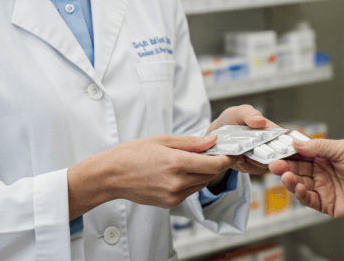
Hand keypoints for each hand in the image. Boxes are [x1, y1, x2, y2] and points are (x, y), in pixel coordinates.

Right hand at [68, 134, 237, 215]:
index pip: (214, 165)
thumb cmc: (132, 154)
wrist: (111, 176)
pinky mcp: (169, 203)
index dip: (227, 158)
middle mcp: (177, 183)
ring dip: (202, 173)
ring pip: (201, 184)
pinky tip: (178, 172)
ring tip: (188, 161)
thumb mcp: (162, 140)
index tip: (232, 152)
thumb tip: (212, 141)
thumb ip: (191, 142)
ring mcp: (173, 196)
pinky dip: (190, 182)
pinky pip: (189, 192)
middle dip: (214, 163)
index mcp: (177, 164)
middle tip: (209, 151)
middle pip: (210, 175)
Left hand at [206, 105, 279, 175]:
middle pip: (277, 154)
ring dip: (253, 159)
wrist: (216, 133)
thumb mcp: (239, 112)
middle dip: (268, 154)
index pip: (285, 138)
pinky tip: (238, 158)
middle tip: (253, 150)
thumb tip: (261, 121)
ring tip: (242, 152)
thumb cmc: (231, 120)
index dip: (286, 144)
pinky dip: (245, 165)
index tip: (277, 146)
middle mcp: (269, 144)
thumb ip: (249, 114)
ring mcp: (261, 157)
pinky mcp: (252, 166)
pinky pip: (254, 169)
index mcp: (271, 130)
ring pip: (265, 163)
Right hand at [268, 138, 343, 223]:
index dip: (288, 151)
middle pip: (297, 169)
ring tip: (283, 174)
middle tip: (274, 163)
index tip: (276, 148)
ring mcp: (323, 189)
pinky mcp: (327, 205)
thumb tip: (297, 143)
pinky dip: (301, 194)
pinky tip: (298, 187)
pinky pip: (310, 200)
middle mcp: (321, 173)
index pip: (301, 153)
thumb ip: (320, 147)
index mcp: (324, 157)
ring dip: (290, 180)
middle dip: (284, 166)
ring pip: (300, 184)